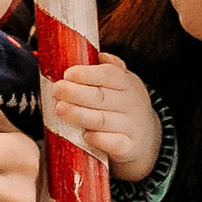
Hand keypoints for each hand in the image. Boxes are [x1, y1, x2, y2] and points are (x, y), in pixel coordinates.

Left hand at [49, 57, 162, 182]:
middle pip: (101, 97)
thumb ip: (110, 68)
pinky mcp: (129, 147)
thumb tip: (98, 55)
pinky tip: (84, 135)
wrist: (145, 136)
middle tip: (56, 91)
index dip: (86, 74)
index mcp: (128, 83)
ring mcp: (131, 126)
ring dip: (78, 115)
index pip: (109, 75)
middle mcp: (132, 104)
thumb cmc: (122, 105)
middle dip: (75, 93)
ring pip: (102, 120)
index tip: (67, 74)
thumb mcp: (122, 83)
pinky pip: (112, 143)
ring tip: (59, 109)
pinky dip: (97, 138)